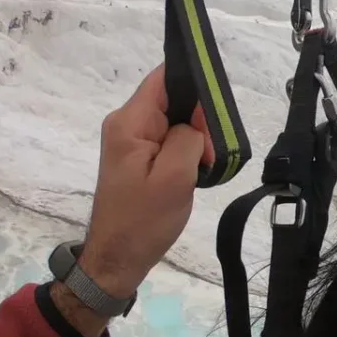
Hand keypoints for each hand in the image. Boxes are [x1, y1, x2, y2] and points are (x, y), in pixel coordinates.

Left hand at [79, 65, 212, 297]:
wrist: (118, 258)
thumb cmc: (144, 220)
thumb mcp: (175, 177)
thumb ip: (189, 137)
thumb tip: (195, 120)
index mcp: (129, 123)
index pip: (163, 78)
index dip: (195, 83)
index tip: (217, 109)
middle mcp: (126, 124)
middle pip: (172, 99)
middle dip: (199, 118)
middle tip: (213, 151)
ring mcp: (130, 141)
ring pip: (174, 121)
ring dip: (195, 138)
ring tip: (206, 165)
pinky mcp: (138, 158)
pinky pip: (169, 140)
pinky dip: (187, 151)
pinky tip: (196, 171)